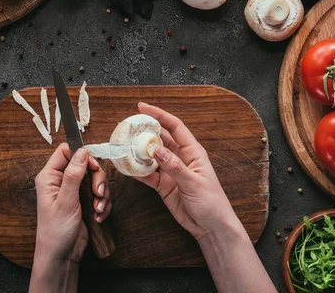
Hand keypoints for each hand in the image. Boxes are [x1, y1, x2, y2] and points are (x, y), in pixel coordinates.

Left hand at [29, 144, 110, 292]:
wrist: (61, 256)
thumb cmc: (55, 232)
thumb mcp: (65, 202)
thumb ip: (73, 175)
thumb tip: (82, 152)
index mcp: (50, 177)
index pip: (66, 151)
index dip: (82, 155)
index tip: (93, 167)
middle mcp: (62, 181)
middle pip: (86, 164)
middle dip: (97, 179)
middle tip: (98, 193)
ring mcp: (74, 191)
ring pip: (96, 179)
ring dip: (102, 194)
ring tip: (97, 209)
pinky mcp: (84, 201)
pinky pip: (100, 194)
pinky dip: (103, 204)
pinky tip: (98, 216)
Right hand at [135, 102, 240, 240]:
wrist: (211, 227)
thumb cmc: (211, 202)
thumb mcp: (193, 182)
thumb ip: (174, 166)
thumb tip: (156, 148)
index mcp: (193, 151)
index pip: (175, 127)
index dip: (159, 115)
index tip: (142, 107)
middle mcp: (181, 158)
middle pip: (160, 138)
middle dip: (144, 131)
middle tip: (127, 127)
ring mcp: (171, 171)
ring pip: (151, 156)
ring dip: (138, 151)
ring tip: (122, 145)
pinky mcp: (164, 186)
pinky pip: (148, 175)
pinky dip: (138, 171)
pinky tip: (127, 167)